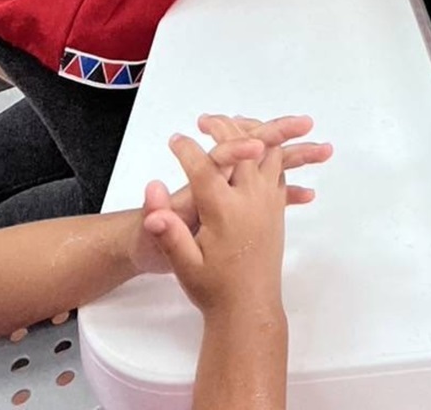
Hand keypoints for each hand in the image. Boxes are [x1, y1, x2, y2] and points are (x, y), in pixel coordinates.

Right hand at [139, 133, 291, 317]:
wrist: (249, 309)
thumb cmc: (214, 290)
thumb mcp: (185, 267)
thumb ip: (170, 236)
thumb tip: (152, 216)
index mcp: (225, 211)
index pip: (205, 168)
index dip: (187, 150)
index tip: (175, 139)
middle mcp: (251, 199)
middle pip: (243, 146)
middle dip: (223, 126)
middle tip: (202, 122)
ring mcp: (268, 201)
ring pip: (269, 150)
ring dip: (252, 131)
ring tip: (230, 126)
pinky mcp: (277, 207)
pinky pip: (278, 167)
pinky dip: (267, 150)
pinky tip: (253, 149)